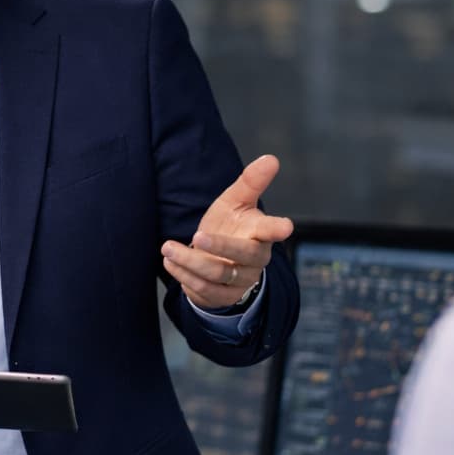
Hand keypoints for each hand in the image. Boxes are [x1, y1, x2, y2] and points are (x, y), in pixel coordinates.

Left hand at [161, 154, 294, 309]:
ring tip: (168, 248)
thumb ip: (251, 181)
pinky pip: (205, 290)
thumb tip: (271, 158)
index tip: (285, 226)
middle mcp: (256, 259)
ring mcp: (241, 280)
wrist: (216, 257)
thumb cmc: (231, 224)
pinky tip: (171, 262)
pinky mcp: (224, 296)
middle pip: (243, 255)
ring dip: (191, 261)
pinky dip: (185, 276)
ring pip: (219, 274)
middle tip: (198, 235)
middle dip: (220, 246)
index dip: (277, 228)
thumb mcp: (235, 200)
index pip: (272, 230)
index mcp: (262, 233)